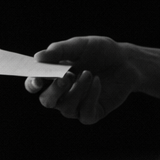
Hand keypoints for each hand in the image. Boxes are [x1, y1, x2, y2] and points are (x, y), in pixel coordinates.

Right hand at [23, 36, 139, 123]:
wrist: (127, 61)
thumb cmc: (100, 52)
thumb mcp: (81, 45)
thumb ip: (60, 50)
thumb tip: (37, 57)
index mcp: (53, 76)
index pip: (35, 85)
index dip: (32, 84)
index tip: (38, 80)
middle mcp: (62, 94)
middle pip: (47, 101)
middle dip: (54, 91)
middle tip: (66, 77)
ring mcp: (77, 105)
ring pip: (66, 108)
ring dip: (77, 90)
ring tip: (89, 73)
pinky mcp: (92, 113)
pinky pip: (85, 113)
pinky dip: (91, 97)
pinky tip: (98, 82)